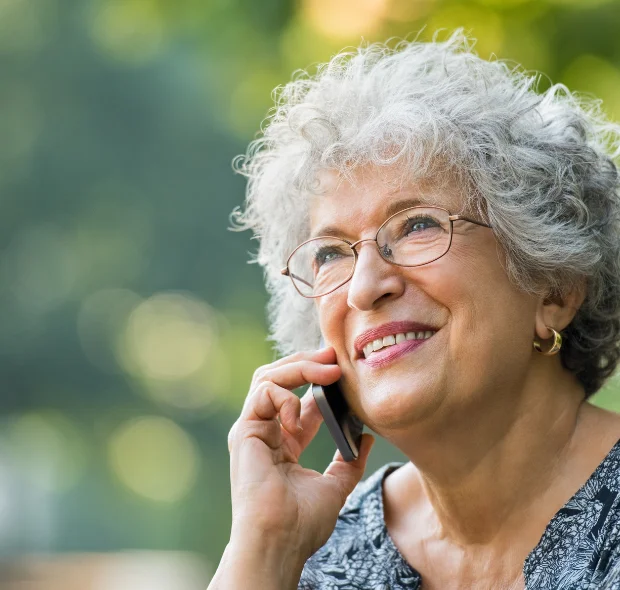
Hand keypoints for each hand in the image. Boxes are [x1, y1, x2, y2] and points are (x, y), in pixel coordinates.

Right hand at [227, 346, 374, 560]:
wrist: (279, 541)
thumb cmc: (302, 522)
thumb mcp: (335, 487)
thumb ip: (349, 462)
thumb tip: (366, 437)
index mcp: (284, 443)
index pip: (300, 399)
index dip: (320, 380)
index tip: (344, 370)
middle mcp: (265, 431)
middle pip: (280, 380)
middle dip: (307, 363)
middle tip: (334, 355)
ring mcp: (252, 429)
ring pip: (268, 378)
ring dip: (299, 367)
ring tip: (327, 370)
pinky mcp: (244, 430)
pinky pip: (263, 393)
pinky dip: (286, 397)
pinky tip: (299, 420)